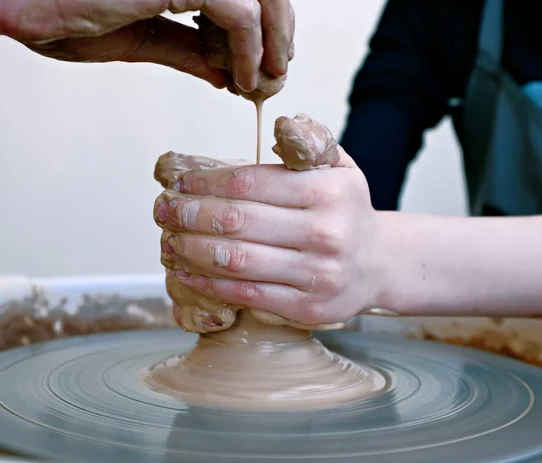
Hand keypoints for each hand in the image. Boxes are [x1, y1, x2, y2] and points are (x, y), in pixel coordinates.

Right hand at [0, 0, 293, 91]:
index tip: (262, 70)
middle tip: (274, 77)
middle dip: (278, 36)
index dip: (264, 31)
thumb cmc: (61, 12)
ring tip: (261, 84)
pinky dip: (249, 51)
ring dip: (271, 46)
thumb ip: (185, 50)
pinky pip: (240, 14)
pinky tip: (242, 79)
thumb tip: (223, 71)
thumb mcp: (140, 38)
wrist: (14, 2)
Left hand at [154, 116, 389, 326]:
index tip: (179, 183)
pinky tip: (188, 272)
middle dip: (188, 216)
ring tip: (168, 241)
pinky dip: (209, 284)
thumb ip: (311, 143)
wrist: (378, 264)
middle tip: (162, 212)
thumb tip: (279, 125)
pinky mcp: (307, 309)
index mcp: (330, 191)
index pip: (250, 184)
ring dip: (191, 251)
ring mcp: (318, 275)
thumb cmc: (346, 210)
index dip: (205, 183)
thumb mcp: (341, 166)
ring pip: (237, 261)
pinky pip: (247, 295)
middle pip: (237, 223)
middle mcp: (326, 233)